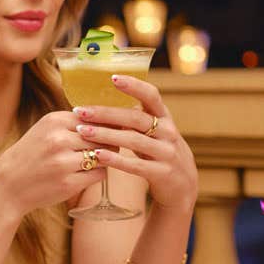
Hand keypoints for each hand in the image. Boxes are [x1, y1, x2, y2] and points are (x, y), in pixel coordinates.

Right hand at [0, 111, 112, 215]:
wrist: (8, 185)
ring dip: (103, 159)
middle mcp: (58, 139)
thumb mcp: (44, 130)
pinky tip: (86, 173)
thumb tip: (108, 120)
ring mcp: (64, 162)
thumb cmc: (30, 156)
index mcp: (54, 121)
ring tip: (94, 160)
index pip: (94, 118)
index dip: (104, 126)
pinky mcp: (69, 183)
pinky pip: (99, 174)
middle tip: (105, 148)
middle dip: (106, 143)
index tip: (106, 132)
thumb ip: (71, 124)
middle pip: (101, 136)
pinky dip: (97, 173)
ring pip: (103, 155)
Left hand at [72, 75, 197, 213]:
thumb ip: (135, 119)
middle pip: (135, 118)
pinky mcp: (162, 173)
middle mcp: (168, 132)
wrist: (182, 185)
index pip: (151, 95)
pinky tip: (98, 155)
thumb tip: (102, 103)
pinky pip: (136, 165)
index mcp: (164, 117)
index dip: (134, 86)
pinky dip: (116, 160)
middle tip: (80, 111)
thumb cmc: (158, 152)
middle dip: (106, 113)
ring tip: (81, 131)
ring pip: (134, 140)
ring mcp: (167, 153)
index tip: (112, 77)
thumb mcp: (154, 132)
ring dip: (105, 135)